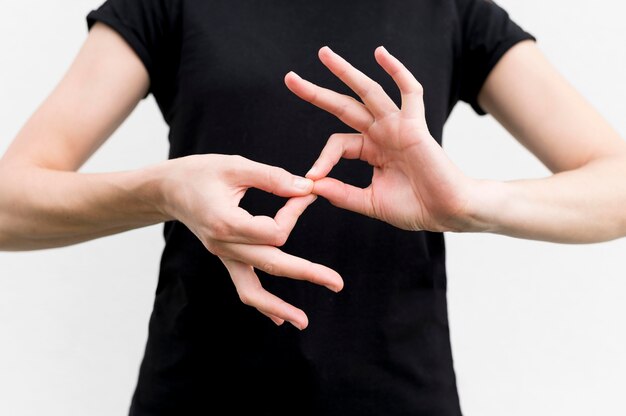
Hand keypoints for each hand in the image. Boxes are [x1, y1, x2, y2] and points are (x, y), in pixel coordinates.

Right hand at [159, 154, 342, 329]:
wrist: (168, 189)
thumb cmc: (200, 172)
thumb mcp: (236, 166)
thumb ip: (273, 178)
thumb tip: (307, 188)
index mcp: (226, 222)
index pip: (274, 231)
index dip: (295, 212)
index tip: (306, 193)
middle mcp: (224, 245)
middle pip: (272, 264)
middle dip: (307, 272)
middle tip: (338, 283)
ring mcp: (223, 256)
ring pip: (251, 290)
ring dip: (278, 307)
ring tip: (303, 322)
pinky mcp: (226, 259)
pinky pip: (243, 287)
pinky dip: (262, 304)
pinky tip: (279, 319)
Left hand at [285, 46, 474, 231]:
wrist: (446, 213)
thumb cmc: (413, 208)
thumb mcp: (369, 202)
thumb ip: (341, 193)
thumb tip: (311, 185)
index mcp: (371, 151)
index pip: (338, 143)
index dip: (322, 159)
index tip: (312, 179)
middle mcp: (381, 133)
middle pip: (344, 105)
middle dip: (317, 92)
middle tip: (290, 79)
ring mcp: (397, 126)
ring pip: (368, 91)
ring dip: (346, 72)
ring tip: (323, 54)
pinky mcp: (415, 125)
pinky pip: (409, 92)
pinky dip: (397, 71)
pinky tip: (380, 53)